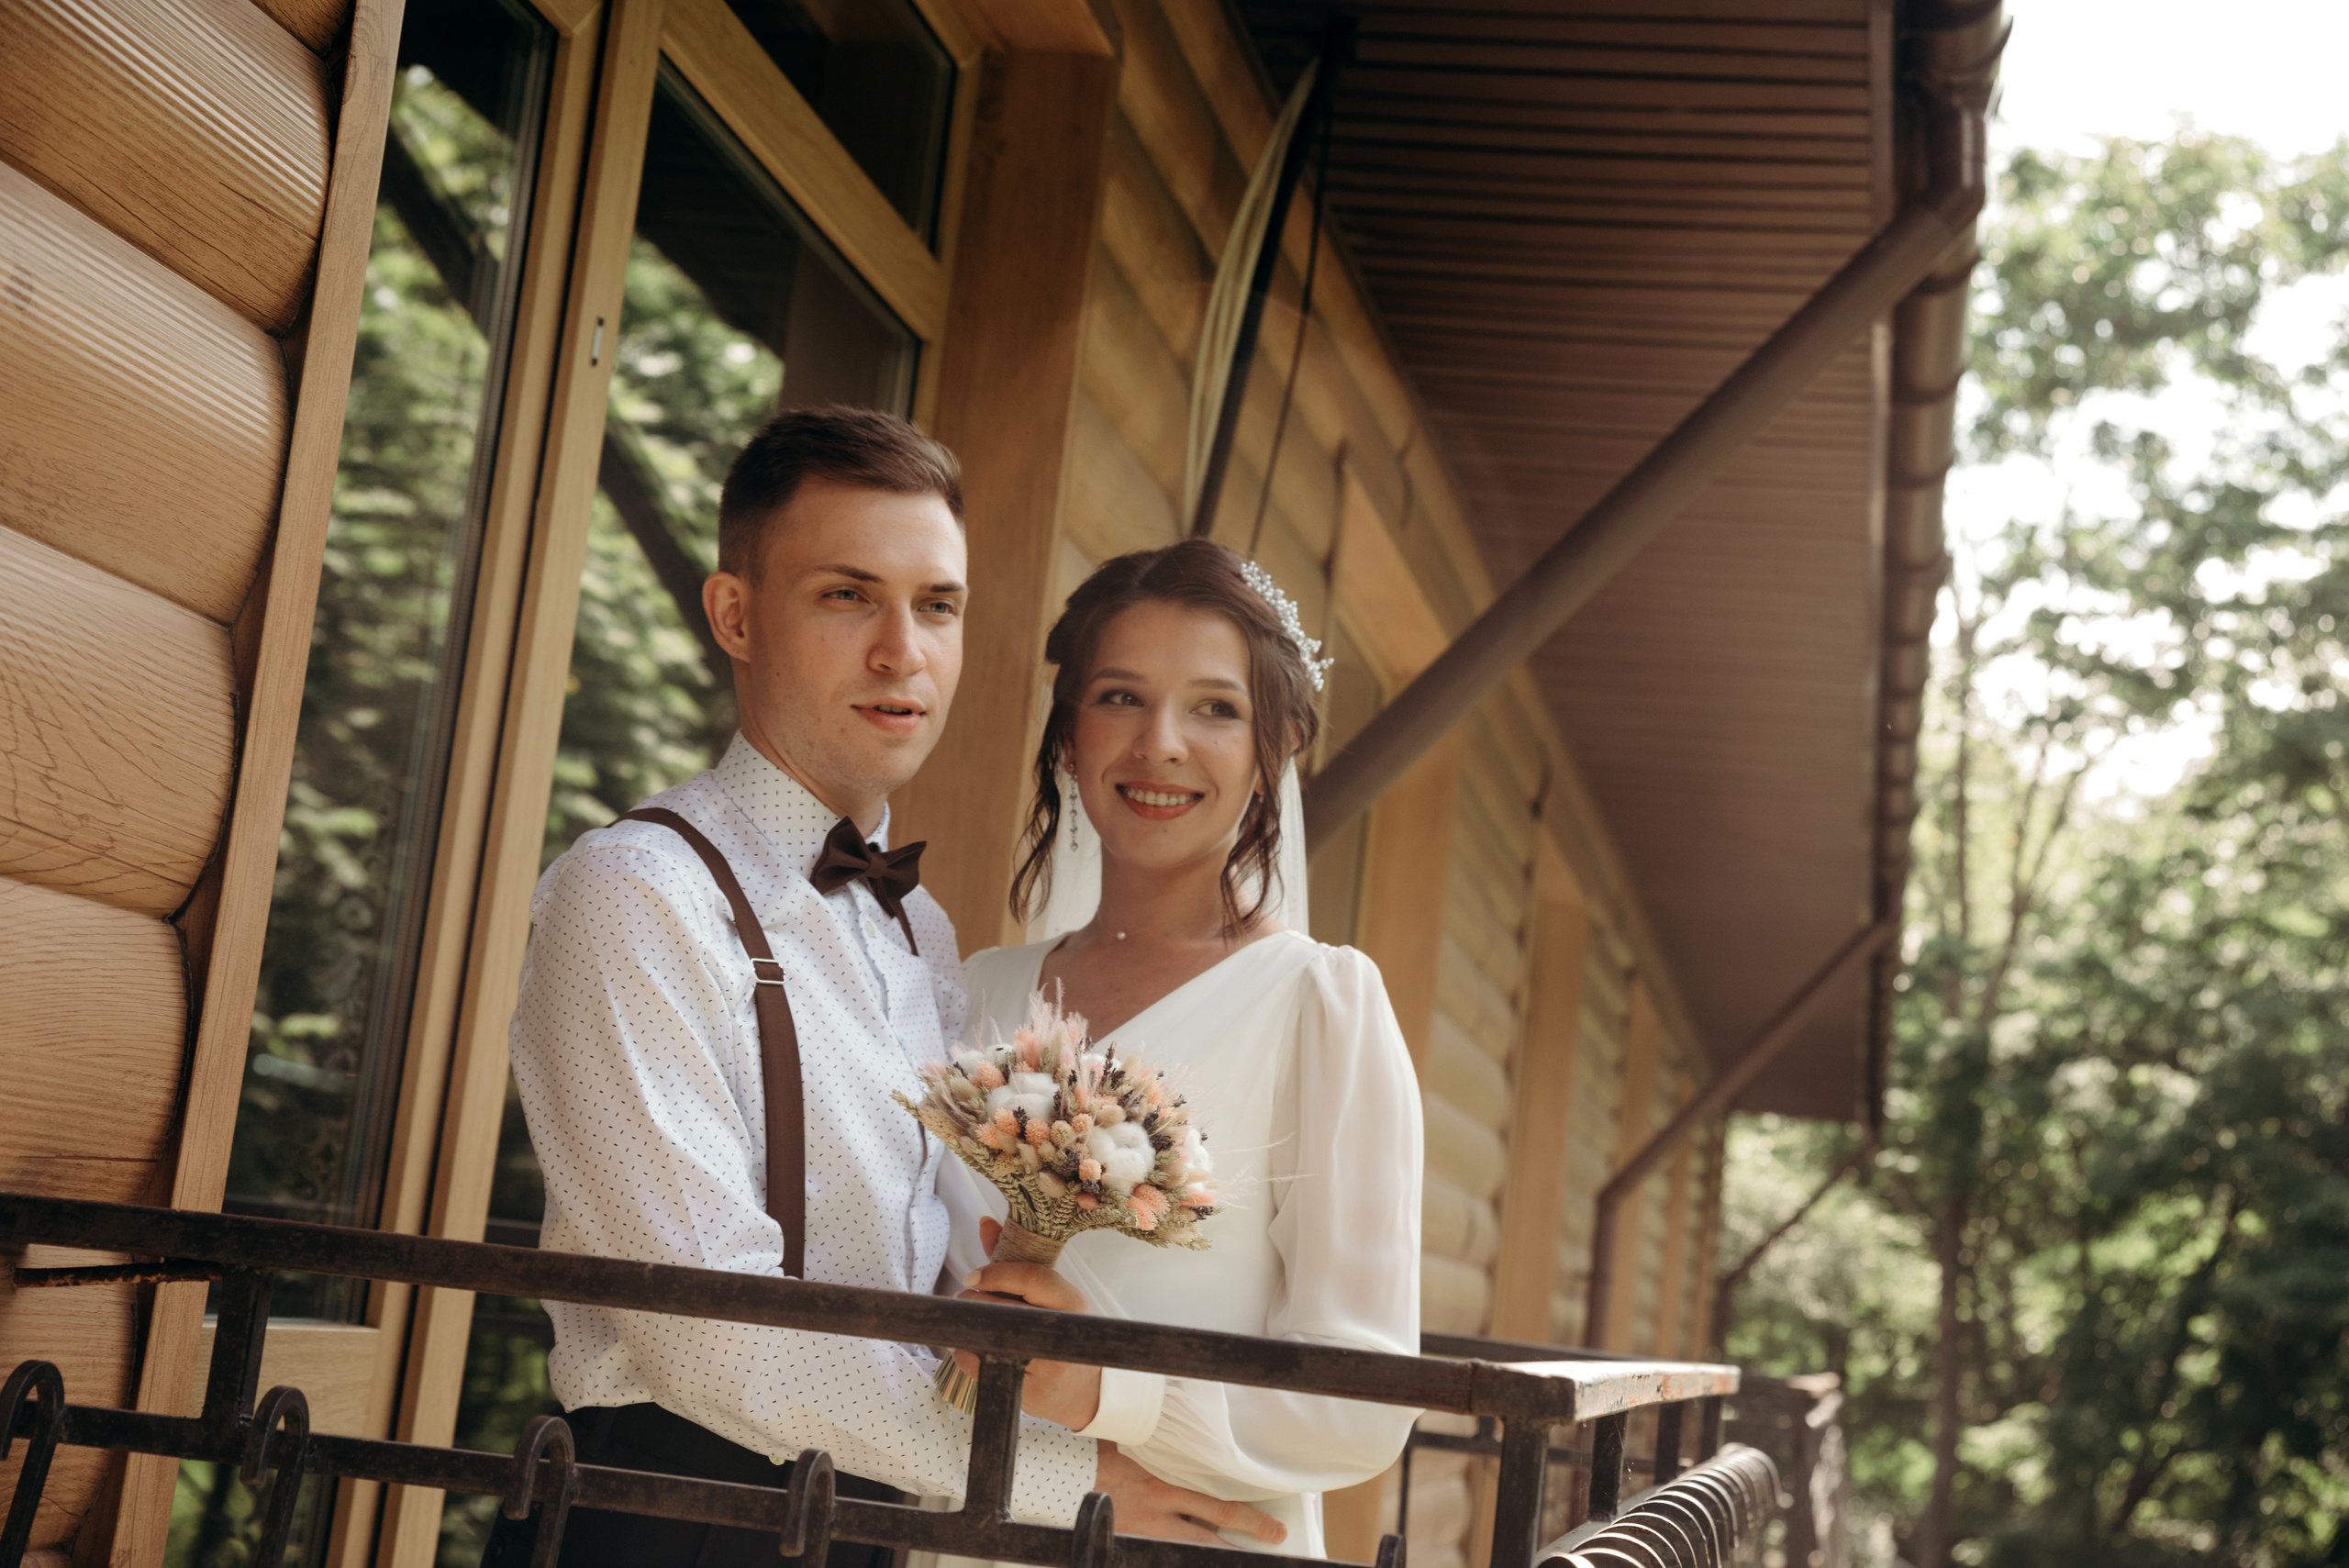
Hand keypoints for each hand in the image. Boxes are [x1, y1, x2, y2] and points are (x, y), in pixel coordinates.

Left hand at [952, 1218, 1102, 1430]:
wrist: (1082, 1389)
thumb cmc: (1060, 1333)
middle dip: (976, 1301)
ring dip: (969, 1327)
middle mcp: (1063, 1331)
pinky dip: (968, 1354)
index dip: (996, 1274)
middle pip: (1006, 1308)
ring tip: (966, 1321)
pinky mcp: (1032, 1391)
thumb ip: (1014, 1260)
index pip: (1032, 1277)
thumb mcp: (1048, 1295)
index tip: (972, 1277)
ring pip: (993, 1337)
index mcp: (1070, 1300)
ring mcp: (1049, 1364)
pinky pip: (985, 1366)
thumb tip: (984, 1223)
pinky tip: (970, 1346)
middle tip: (964, 1299)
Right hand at [1093, 1445, 1286, 1545]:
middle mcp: (1160, 1515)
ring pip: (1190, 1550)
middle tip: (1275, 1541)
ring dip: (1215, 1554)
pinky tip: (1192, 1557)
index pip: (1218, 1508)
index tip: (1275, 1528)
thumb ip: (1168, 1450)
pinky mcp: (1129, 1544)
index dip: (1249, 1520)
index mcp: (1165, 1487)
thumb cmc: (1101, 1456)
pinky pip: (1161, 1553)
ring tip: (1242, 1558)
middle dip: (1245, 1541)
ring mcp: (1145, 1534)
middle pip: (1210, 1535)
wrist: (1061, 1478)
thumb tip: (1191, 1437)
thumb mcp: (1140, 1447)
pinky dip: (1179, 1555)